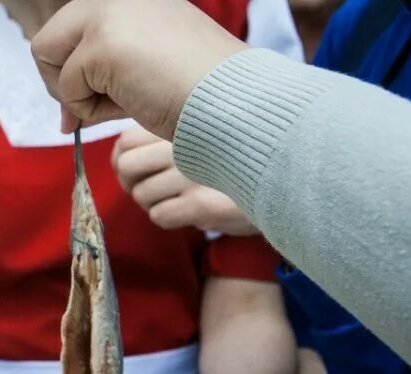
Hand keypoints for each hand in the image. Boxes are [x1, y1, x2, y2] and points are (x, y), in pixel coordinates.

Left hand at [32, 0, 246, 139]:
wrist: (227, 100)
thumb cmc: (192, 90)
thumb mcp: (139, 66)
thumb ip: (98, 74)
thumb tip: (64, 116)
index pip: (67, 30)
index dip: (70, 70)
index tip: (87, 99)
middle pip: (45, 41)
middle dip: (61, 83)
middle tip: (88, 109)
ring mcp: (106, 14)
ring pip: (48, 60)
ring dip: (76, 97)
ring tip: (124, 101)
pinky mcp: (102, 43)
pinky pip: (66, 89)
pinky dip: (88, 110)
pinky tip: (128, 104)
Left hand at [112, 126, 258, 234]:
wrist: (290, 176)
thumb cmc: (238, 155)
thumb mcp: (205, 131)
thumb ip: (166, 134)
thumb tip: (120, 158)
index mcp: (182, 120)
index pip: (125, 141)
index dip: (123, 161)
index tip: (138, 170)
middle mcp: (186, 141)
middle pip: (127, 167)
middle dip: (133, 184)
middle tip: (155, 188)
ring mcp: (194, 172)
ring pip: (142, 194)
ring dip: (155, 203)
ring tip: (180, 197)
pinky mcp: (203, 203)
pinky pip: (160, 215)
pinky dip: (169, 217)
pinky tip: (190, 210)